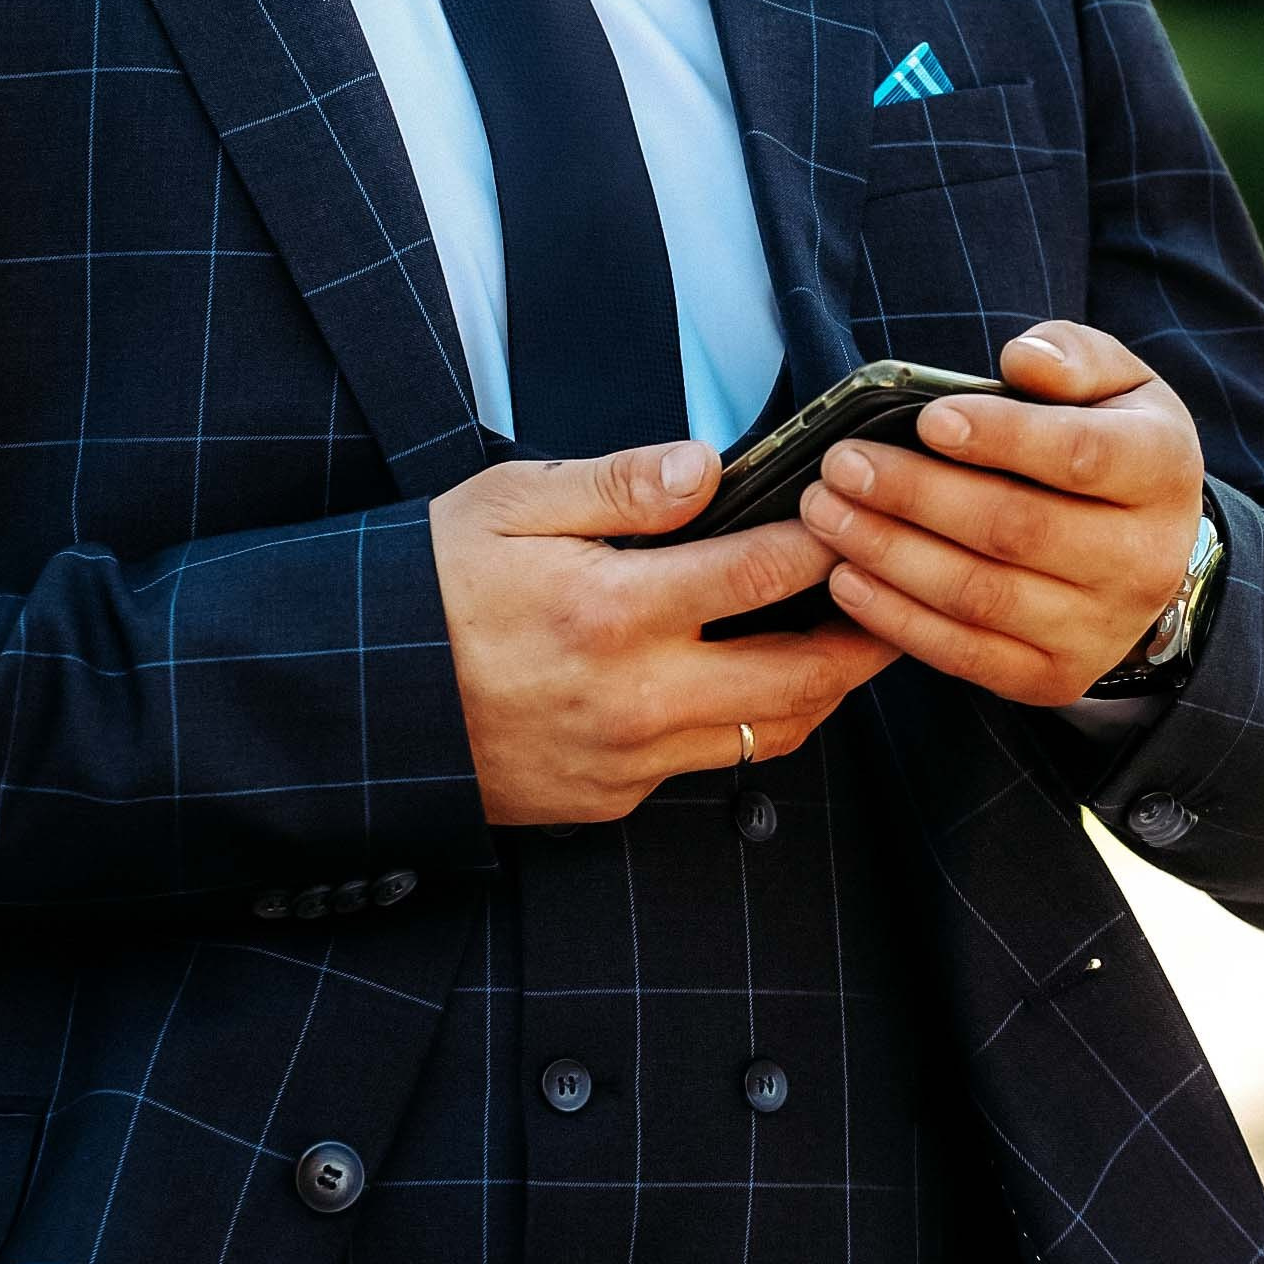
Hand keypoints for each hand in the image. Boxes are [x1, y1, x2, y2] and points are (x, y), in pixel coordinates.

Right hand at [429, 440, 898, 825]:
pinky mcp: (610, 799)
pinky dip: (749, 724)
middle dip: (867, 637)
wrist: (359, 703)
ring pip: (770, 735)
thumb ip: (617, 484)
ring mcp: (626, 760)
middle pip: (799, 677)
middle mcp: (633, 698)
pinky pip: (709, 765)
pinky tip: (756, 682)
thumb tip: (708, 464)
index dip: (829, 537)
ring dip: (822, 689)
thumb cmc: (430, 586)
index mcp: (611, 611)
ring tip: (854, 643)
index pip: (763, 572)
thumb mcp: (509, 503)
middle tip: (904, 596)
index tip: (862, 508)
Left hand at [795, 324, 1203, 708]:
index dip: (1002, 438)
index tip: (928, 419)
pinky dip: (897, 620)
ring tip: (826, 514)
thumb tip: (1023, 361)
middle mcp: (1141, 560)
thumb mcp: (1116, 381)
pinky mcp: (1053, 678)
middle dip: (916, 496)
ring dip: (890, 555)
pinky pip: (966, 654)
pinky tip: (845, 579)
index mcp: (1160, 471)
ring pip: (982, 595)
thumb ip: (1074, 356)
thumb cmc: (1108, 442)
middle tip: (840, 465)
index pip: (1079, 455)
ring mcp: (1098, 629)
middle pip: (1016, 530)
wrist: (1148, 552)